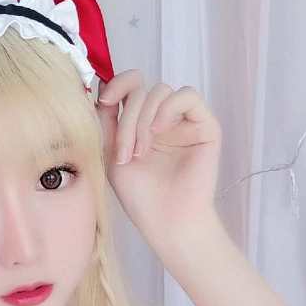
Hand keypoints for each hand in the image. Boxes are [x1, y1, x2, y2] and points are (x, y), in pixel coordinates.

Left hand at [95, 71, 221, 252]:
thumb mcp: (110, 153)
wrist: (167, 221)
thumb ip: (105, 119)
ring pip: (160, 91)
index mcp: (140, 123)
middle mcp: (162, 118)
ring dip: (144, 120)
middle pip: (141, 90)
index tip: (104, 101)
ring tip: (140, 153)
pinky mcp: (205, 125)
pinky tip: (160, 131)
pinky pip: (188, 96)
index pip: (130, 86)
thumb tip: (100, 83)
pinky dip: (169, 108)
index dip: (117, 84)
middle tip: (125, 154)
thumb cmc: (140, 196)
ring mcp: (184, 121)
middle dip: (127, 120)